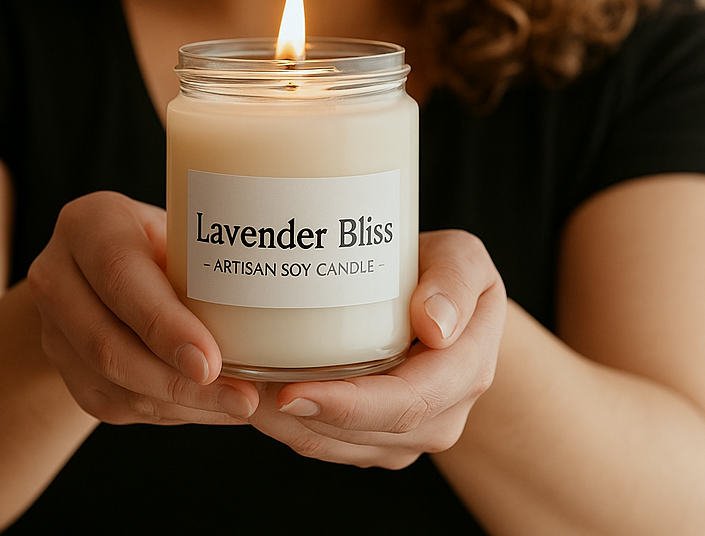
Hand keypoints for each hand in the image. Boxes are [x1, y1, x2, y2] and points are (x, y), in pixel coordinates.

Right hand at [27, 191, 258, 425]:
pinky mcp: (63, 370)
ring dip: (180, 402)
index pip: (120, 276)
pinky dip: (170, 411)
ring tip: (238, 405)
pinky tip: (212, 408)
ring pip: (112, 382)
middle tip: (240, 397)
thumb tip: (274, 299)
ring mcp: (52, 328)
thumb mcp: (175, 227)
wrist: (102, 263)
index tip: (211, 360)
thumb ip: (203, 255)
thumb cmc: (159, 237)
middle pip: (109, 343)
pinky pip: (115, 404)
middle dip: (178, 380)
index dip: (163, 324)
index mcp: (87, 224)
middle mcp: (56, 275)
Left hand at [249, 229, 504, 467]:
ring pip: (342, 446)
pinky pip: (333, 445)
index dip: (347, 404)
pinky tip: (258, 398)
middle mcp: (441, 416)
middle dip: (302, 418)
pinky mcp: (379, 439)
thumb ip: (455, 281)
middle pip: (367, 431)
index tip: (292, 390)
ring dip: (289, 427)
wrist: (455, 313)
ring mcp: (410, 435)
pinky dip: (294, 427)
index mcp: (465, 370)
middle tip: (245, 391)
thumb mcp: (463, 260)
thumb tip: (434, 324)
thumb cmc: (450, 277)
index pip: (406, 401)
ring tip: (239, 392)